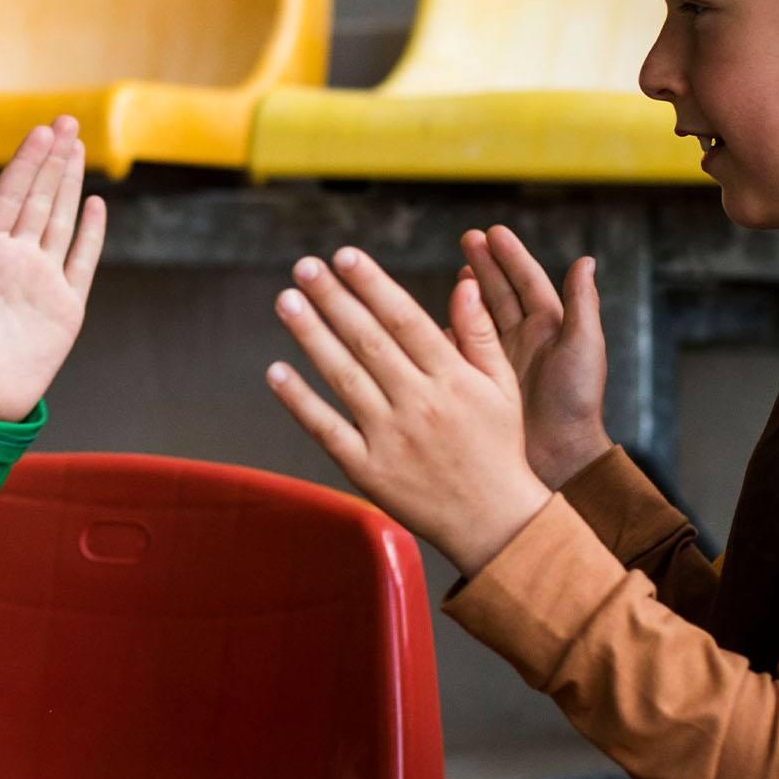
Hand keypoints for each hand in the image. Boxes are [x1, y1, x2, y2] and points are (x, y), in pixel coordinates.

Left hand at [0, 116, 105, 421]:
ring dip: (71, 184)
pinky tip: (96, 204)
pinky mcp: (67, 306)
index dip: (25, 163)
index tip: (40, 132)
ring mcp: (44, 280)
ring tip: (80, 148)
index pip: (10, 196)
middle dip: (54, 160)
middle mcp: (17, 259)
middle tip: (68, 122)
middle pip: (39, 198)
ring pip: (61, 220)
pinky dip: (91, 232)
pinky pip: (83, 260)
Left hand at [267, 246, 549, 580]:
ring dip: (311, 336)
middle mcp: (420, 404)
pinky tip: (276, 371)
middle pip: (369, 341)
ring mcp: (391, 438)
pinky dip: (300, 400)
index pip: (405, 320)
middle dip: (334, 299)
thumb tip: (463, 282)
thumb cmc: (497, 447)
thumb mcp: (501, 387)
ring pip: (344, 377)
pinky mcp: (368, 470)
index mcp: (453, 379)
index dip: (373, 285)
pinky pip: (327, 429)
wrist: (493, 522)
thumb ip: (479, 333)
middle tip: (304, 266)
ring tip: (287, 301)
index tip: (345, 256)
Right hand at [460, 227, 612, 489]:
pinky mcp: (483, 382)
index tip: (492, 232)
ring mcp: (502, 361)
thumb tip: (585, 261)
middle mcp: (524, 340)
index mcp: (550, 328)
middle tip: (467, 238)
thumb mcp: (583, 348)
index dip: (510, 256)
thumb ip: (582, 305)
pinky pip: (462, 350)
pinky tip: (435, 321)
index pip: (527, 282)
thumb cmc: (576, 403)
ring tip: (457, 272)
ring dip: (468, 293)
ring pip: (480, 316)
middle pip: (500, 292)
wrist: (558, 458)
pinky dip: (450, 333)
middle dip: (484, 264)